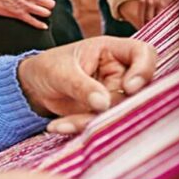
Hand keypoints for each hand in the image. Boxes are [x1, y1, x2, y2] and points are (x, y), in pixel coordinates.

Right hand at [0, 0, 54, 29]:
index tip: (43, 0)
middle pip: (49, 3)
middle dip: (49, 6)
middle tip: (46, 8)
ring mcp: (25, 6)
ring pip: (45, 12)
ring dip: (45, 14)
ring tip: (43, 14)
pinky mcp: (19, 15)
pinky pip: (34, 21)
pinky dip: (40, 25)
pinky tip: (44, 26)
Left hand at [17, 37, 156, 133]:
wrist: (34, 86)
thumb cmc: (48, 67)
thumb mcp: (60, 72)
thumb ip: (82, 85)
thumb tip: (103, 104)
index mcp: (112, 50)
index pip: (143, 53)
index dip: (144, 69)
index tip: (129, 88)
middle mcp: (119, 72)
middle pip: (136, 92)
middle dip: (112, 108)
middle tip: (89, 114)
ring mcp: (113, 94)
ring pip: (117, 113)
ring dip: (89, 121)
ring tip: (60, 124)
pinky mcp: (103, 113)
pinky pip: (100, 124)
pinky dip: (79, 128)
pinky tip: (57, 126)